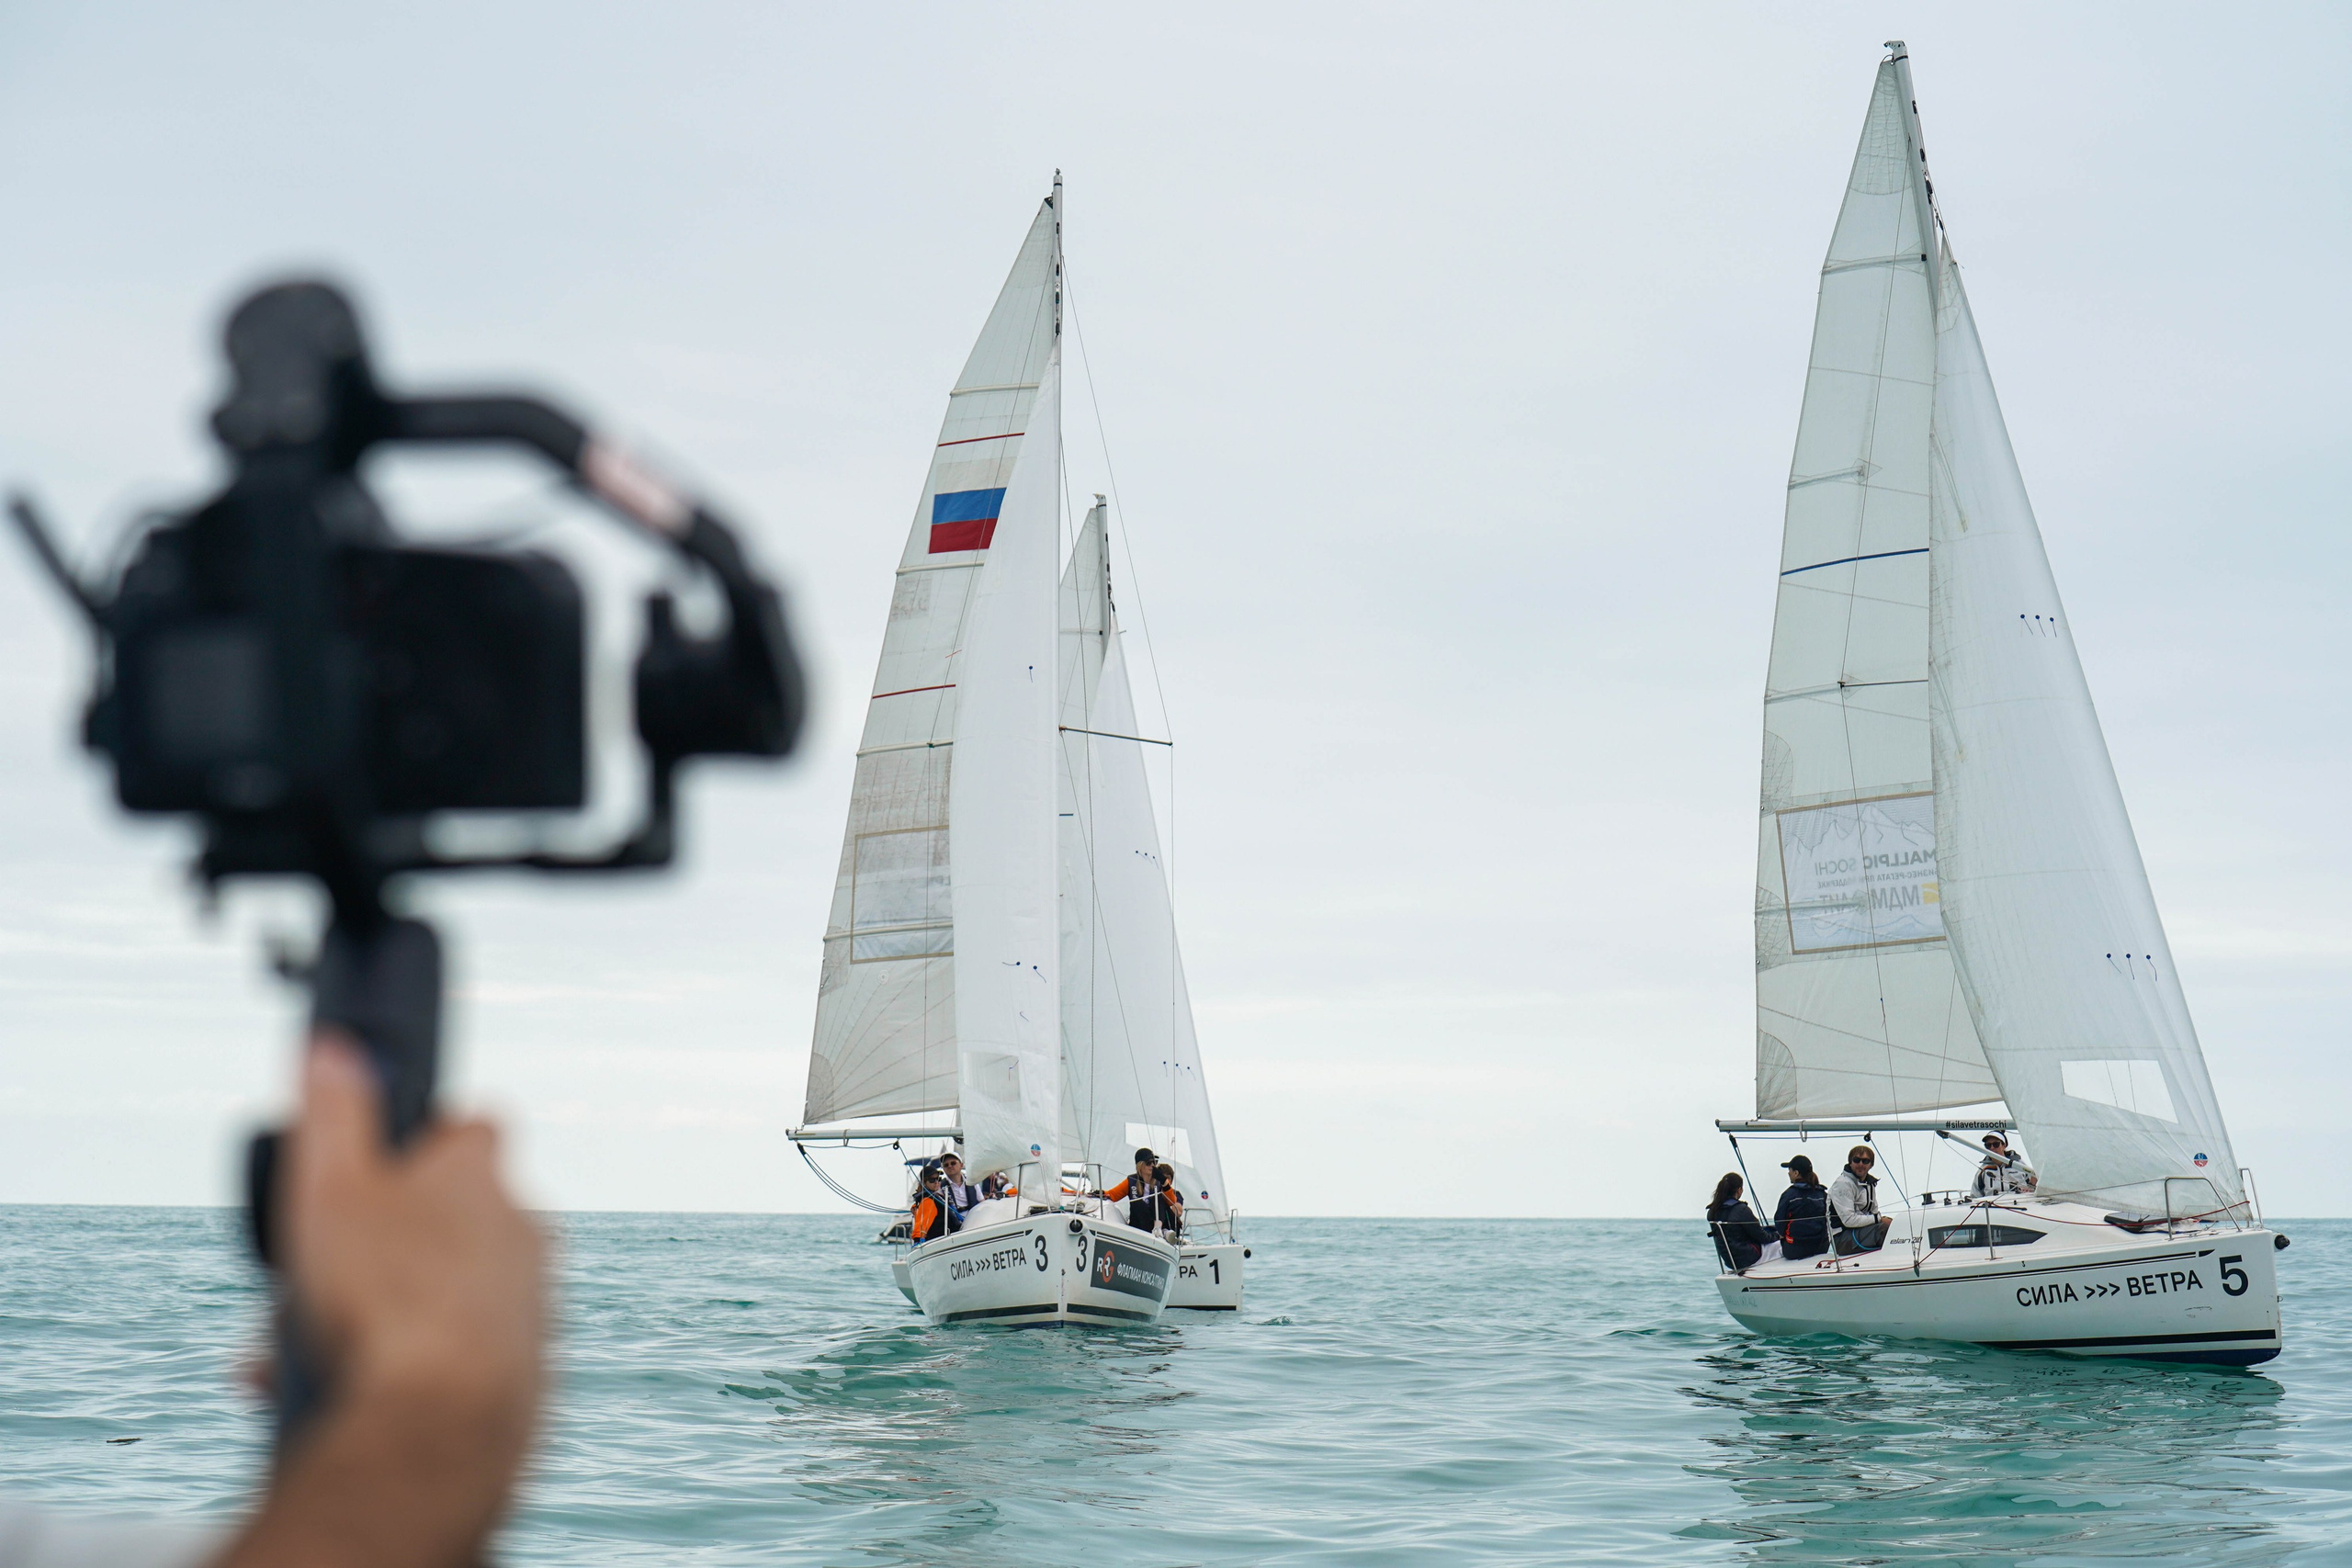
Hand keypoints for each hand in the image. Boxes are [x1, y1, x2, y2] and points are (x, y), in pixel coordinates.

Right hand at [220, 1032, 546, 1567]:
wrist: (442, 1429)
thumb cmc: (383, 1299)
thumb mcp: (331, 1187)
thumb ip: (333, 1111)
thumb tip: (336, 1046)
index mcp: (480, 1177)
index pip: (469, 1127)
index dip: (422, 1138)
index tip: (377, 1161)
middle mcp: (522, 1231)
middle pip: (447, 1220)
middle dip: (378, 1247)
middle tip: (313, 1281)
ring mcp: (531, 1302)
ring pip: (446, 1293)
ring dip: (380, 1313)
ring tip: (300, 1353)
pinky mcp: (528, 1370)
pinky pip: (459, 1356)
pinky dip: (408, 1367)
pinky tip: (344, 1393)